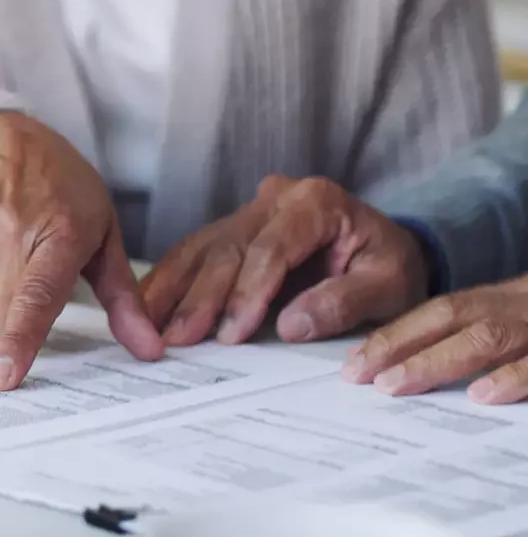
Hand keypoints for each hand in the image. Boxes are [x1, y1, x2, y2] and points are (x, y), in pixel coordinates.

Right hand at [0, 112, 161, 389]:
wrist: (0, 136)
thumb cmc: (60, 188)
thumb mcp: (103, 233)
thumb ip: (124, 299)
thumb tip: (149, 351)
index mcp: (58, 231)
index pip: (34, 297)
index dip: (19, 341)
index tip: (3, 378)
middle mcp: (7, 227)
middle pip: (0, 314)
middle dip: (16, 323)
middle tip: (32, 284)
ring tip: (8, 264)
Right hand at [142, 176, 427, 345]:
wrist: (386, 251)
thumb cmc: (389, 267)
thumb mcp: (389, 286)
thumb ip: (344, 301)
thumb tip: (291, 325)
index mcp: (316, 202)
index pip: (271, 248)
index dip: (248, 292)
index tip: (232, 333)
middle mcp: (275, 199)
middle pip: (227, 248)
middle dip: (202, 297)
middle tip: (179, 337)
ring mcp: (248, 212)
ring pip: (201, 249)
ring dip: (173, 291)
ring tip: (149, 326)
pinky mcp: (230, 231)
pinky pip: (192, 253)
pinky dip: (169, 282)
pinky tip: (147, 308)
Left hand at [344, 276, 527, 402]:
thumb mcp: (522, 321)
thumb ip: (483, 340)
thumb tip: (417, 374)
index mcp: (507, 302)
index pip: (442, 312)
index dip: (397, 334)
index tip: (355, 362)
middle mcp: (520, 308)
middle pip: (453, 316)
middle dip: (399, 343)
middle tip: (357, 373)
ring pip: (488, 336)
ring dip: (438, 359)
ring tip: (394, 383)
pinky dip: (511, 377)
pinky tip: (481, 395)